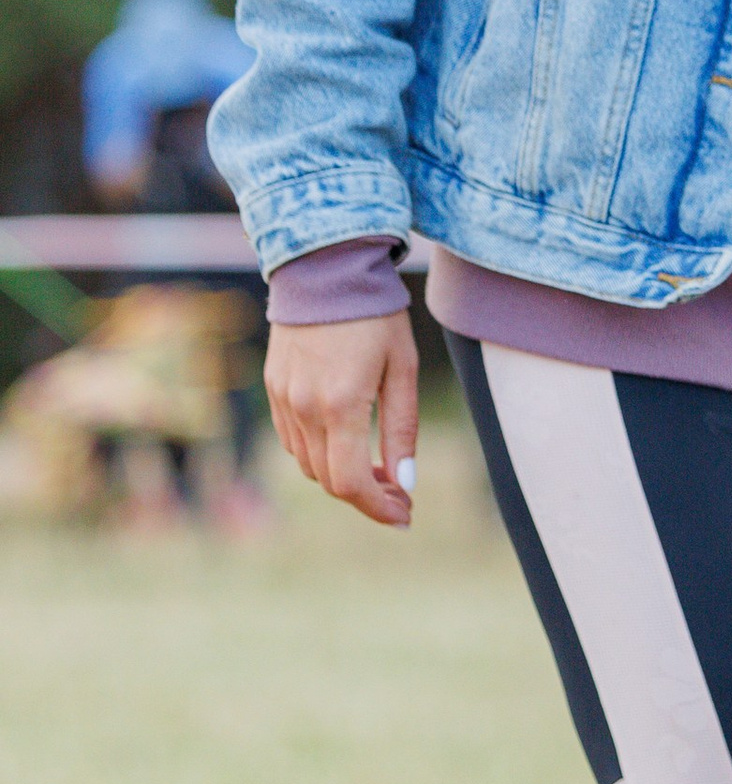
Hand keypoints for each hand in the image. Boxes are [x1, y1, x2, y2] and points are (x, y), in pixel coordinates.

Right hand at [266, 310, 418, 527]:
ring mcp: (283, 399)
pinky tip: (346, 443)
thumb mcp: (401, 369)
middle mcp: (305, 408)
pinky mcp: (274, 388)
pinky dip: (318, 454)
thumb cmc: (375, 315)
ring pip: (307, 464)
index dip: (378, 508)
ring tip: (377, 470)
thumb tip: (404, 481)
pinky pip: (292, 440)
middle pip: (328, 480)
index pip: (351, 482)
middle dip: (365, 496)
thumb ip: (402, 428)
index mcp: (341, 405)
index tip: (404, 514)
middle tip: (398, 495)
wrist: (325, 268)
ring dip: (340, 476)